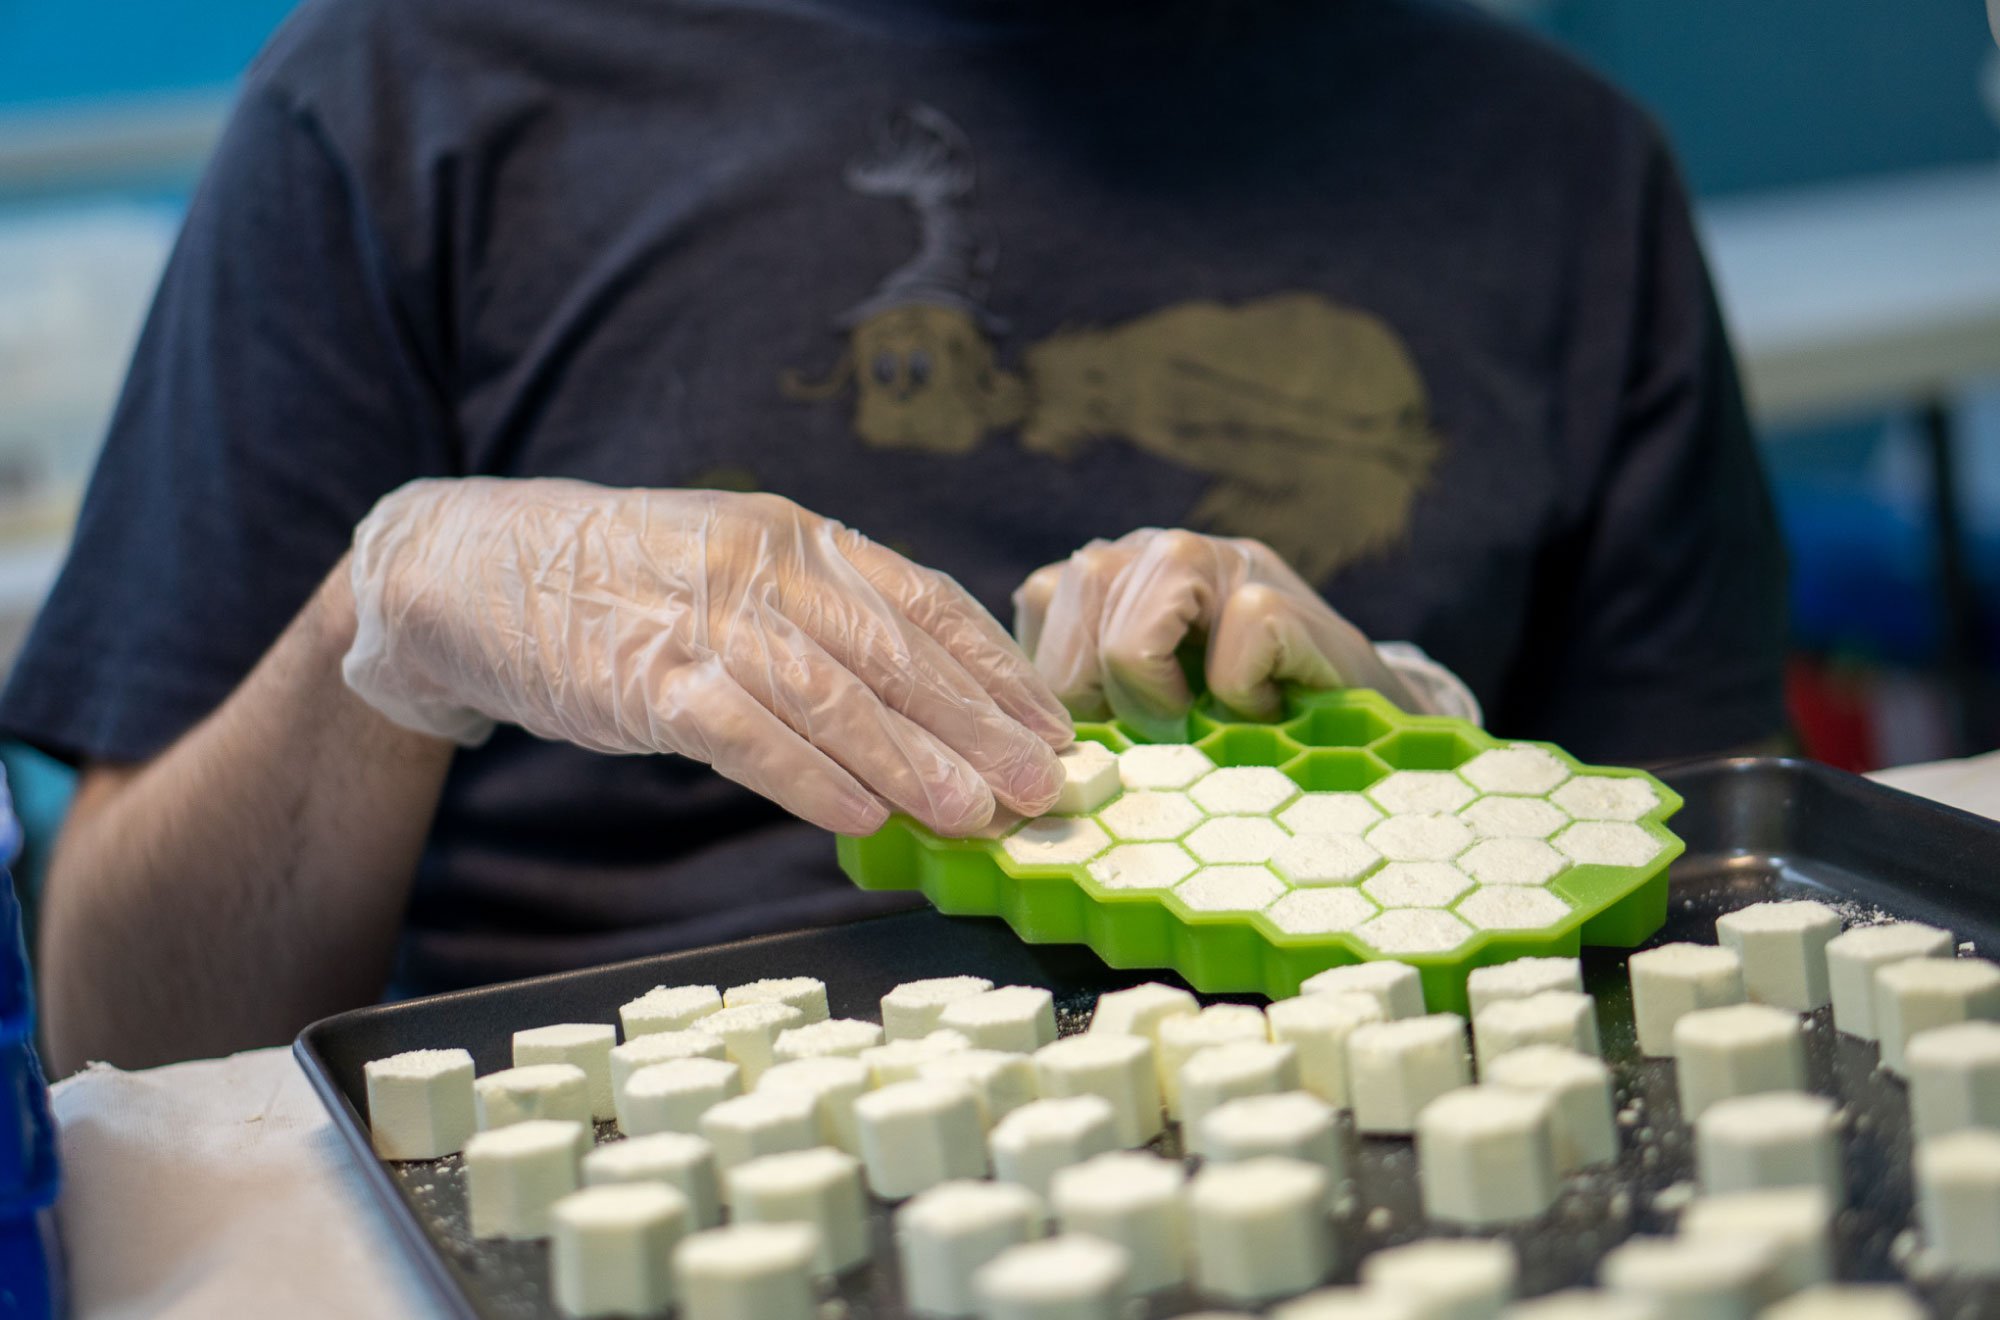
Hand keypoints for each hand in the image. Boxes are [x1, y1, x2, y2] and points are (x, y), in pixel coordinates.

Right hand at [343, 479, 1070, 835]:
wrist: (473, 570)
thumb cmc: (622, 585)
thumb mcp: (737, 570)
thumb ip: (824, 621)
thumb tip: (927, 703)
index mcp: (800, 537)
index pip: (927, 602)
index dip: (998, 671)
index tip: (1054, 729)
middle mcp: (765, 565)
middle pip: (898, 653)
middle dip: (980, 726)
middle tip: (1043, 786)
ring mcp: (703, 618)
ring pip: (833, 695)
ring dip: (914, 762)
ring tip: (976, 814)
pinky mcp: (645, 677)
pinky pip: (746, 734)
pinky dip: (809, 778)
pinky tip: (862, 818)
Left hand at [1014, 528, 1422, 730]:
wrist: (1356, 729)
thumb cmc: (1231, 733)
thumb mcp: (1137, 716)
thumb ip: (1081, 701)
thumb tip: (1017, 745)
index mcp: (1112, 575)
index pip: (1039, 602)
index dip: (1065, 686)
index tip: (1116, 728)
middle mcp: (1158, 551)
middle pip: (1079, 598)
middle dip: (1107, 696)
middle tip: (1165, 727)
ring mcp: (1224, 558)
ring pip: (1136, 624)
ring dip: (1160, 695)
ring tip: (1204, 716)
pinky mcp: (1279, 587)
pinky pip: (1235, 635)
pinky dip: (1243, 692)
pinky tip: (1265, 704)